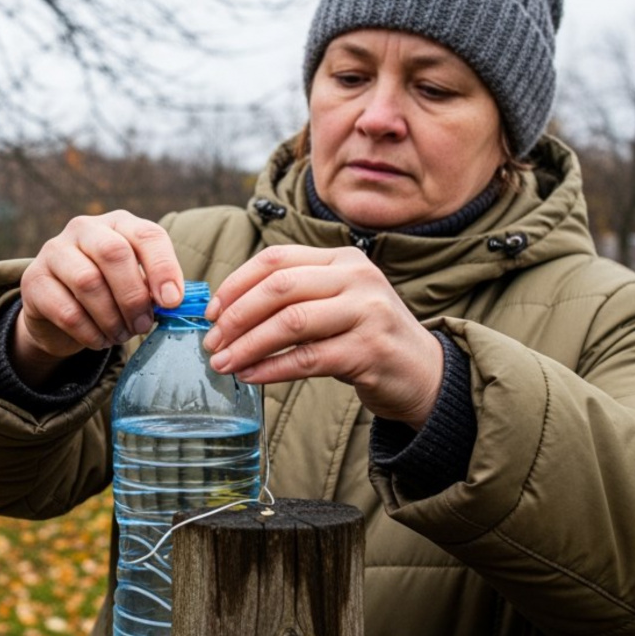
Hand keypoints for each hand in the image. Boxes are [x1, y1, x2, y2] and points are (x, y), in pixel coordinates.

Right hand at [13, 210, 183, 384]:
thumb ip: (153, 287)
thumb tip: (174, 301)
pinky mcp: (33, 280)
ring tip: (121, 335)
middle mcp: (84, 228)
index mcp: (117, 223)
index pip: (146, 235)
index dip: (163, 268)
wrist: (58, 314)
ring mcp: (54, 251)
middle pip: (113, 253)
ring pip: (88, 282)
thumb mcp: (135, 283)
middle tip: (143, 325)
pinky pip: (67, 310)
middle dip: (134, 296)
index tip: (172, 302)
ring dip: (111, 318)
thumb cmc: (108, 294)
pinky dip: (90, 332)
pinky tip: (99, 340)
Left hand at [203, 245, 443, 428]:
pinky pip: (306, 358)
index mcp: (342, 260)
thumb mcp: (336, 303)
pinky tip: (250, 376)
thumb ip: (295, 296)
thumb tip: (225, 310)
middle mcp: (357, 278)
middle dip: (235, 316)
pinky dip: (270, 368)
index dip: (236, 284)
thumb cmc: (366, 338)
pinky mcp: (369, 351)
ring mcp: (367, 312)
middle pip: (279, 288)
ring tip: (223, 363)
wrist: (423, 374)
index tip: (211, 312)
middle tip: (211, 342)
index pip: (276, 259)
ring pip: (290, 322)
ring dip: (247, 344)